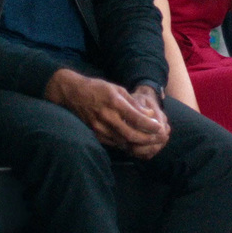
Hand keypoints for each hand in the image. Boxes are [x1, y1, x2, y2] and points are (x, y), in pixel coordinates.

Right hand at [46, 70, 169, 156]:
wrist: (72, 94)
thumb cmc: (97, 88)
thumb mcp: (117, 89)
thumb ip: (133, 103)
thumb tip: (149, 115)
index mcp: (114, 103)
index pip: (136, 118)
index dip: (150, 125)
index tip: (159, 127)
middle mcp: (107, 117)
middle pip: (131, 135)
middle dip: (147, 139)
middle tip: (157, 138)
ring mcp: (99, 127)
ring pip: (124, 142)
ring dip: (138, 144)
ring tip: (149, 141)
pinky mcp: (95, 134)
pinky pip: (114, 143)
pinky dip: (126, 144)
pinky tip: (134, 141)